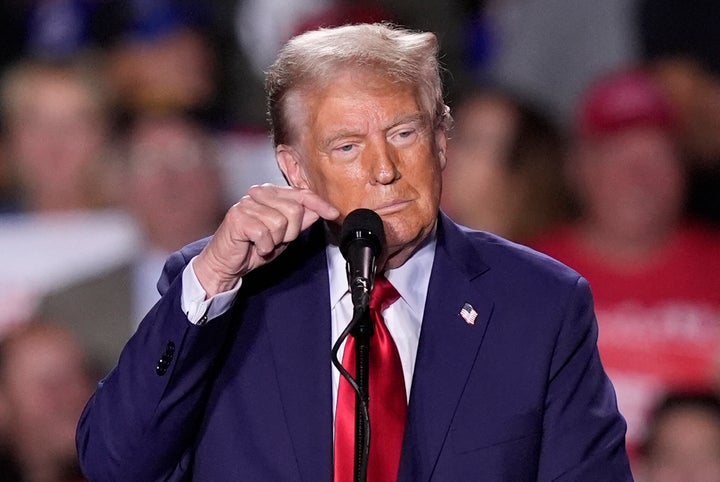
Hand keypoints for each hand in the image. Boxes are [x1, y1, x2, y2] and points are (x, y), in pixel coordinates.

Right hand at [194, 184, 339, 296]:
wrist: (227, 263)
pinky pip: (265, 233)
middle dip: (291, 232)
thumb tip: (317, 211)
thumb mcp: (284, 235)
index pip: (301, 194)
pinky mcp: (237, 217)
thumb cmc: (253, 247)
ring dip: (275, 241)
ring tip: (264, 242)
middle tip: (276, 240)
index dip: (319, 205)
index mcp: (271, 193)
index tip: (333, 213)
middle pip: (294, 210)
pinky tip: (255, 247)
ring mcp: (247, 203)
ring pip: (280, 222)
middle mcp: (259, 193)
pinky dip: (264, 246)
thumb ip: (300, 221)